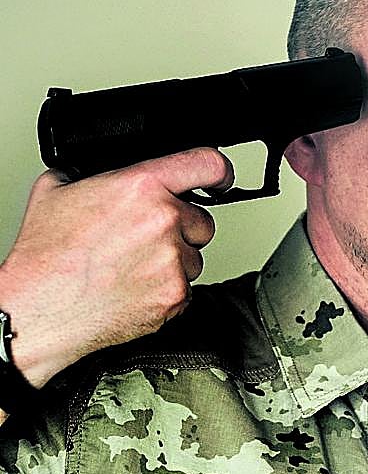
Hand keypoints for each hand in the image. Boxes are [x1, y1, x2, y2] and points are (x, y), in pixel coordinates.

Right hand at [0, 148, 232, 387]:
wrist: (40, 308)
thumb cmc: (46, 256)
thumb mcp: (59, 188)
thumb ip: (96, 174)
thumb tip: (104, 172)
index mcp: (142, 187)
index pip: (206, 165)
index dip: (218, 170)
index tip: (220, 178)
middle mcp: (164, 222)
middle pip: (203, 221)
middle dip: (182, 229)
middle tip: (146, 240)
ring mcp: (172, 262)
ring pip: (195, 258)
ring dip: (174, 261)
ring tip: (132, 266)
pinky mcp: (174, 297)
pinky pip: (185, 288)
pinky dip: (166, 290)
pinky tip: (135, 287)